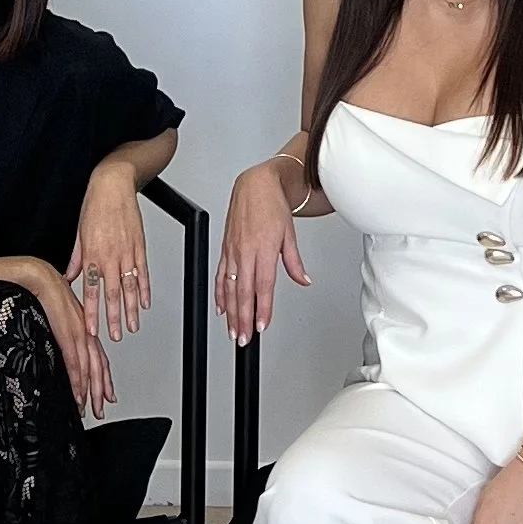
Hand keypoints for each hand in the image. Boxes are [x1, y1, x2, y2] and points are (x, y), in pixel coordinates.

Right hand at [18, 263, 114, 421]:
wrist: (42, 278)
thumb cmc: (47, 294)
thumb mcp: (59, 316)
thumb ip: (63, 331)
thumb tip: (61, 344)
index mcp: (85, 329)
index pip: (99, 358)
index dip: (104, 378)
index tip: (107, 394)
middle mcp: (86, 333)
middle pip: (98, 368)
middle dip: (100, 392)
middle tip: (101, 409)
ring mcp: (78, 334)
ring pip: (89, 370)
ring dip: (90, 392)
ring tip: (88, 408)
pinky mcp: (68, 335)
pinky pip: (75, 363)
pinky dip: (78, 381)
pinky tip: (78, 394)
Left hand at [70, 171, 152, 340]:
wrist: (113, 185)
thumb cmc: (95, 206)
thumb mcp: (79, 234)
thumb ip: (76, 259)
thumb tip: (68, 277)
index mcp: (92, 254)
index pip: (90, 290)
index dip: (91, 312)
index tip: (92, 329)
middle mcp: (110, 256)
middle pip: (112, 294)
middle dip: (113, 318)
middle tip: (114, 336)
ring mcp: (126, 252)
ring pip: (129, 287)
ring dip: (130, 309)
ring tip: (131, 326)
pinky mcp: (139, 247)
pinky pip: (143, 272)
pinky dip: (144, 289)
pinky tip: (144, 303)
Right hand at [216, 160, 311, 340]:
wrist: (256, 184)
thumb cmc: (272, 205)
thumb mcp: (289, 233)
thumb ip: (294, 262)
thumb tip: (303, 280)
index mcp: (264, 248)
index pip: (263, 286)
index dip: (262, 308)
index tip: (262, 326)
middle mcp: (245, 251)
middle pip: (243, 292)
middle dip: (243, 318)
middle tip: (244, 339)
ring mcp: (233, 250)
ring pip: (229, 287)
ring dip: (231, 312)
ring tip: (234, 331)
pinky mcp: (225, 248)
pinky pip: (220, 275)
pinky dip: (219, 294)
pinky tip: (221, 308)